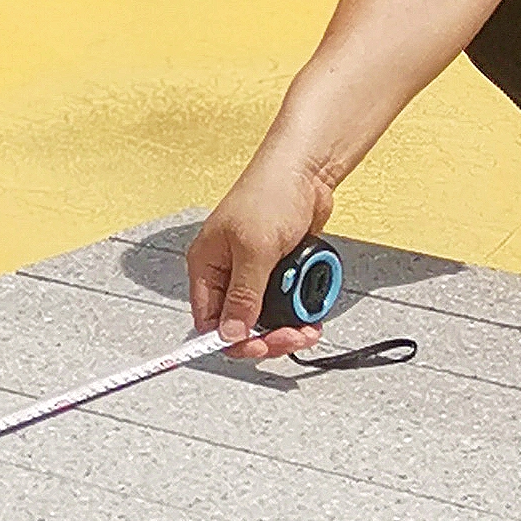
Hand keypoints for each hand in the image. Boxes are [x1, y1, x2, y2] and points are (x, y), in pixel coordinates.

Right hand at [187, 156, 333, 359]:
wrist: (306, 171)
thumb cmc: (270, 193)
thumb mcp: (255, 250)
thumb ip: (244, 296)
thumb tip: (230, 333)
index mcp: (208, 266)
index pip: (209, 321)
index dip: (232, 341)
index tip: (258, 350)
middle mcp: (228, 272)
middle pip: (241, 325)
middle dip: (269, 336)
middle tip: (292, 336)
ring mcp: (255, 272)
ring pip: (267, 318)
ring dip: (289, 325)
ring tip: (308, 325)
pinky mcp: (279, 270)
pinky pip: (287, 303)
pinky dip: (301, 309)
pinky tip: (312, 310)